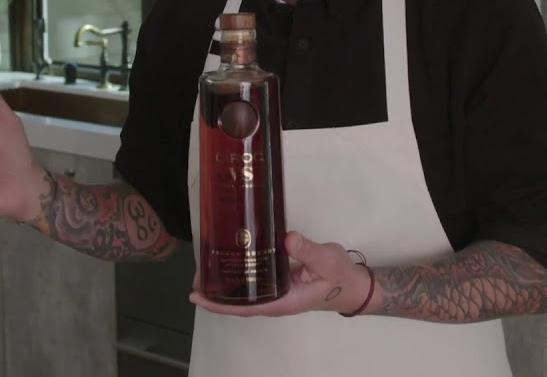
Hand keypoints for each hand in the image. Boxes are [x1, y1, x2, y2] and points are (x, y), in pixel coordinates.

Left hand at [189, 232, 372, 316]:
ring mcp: (277, 291)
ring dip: (225, 283)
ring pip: (245, 291)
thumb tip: (287, 239)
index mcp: (283, 301)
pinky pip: (255, 280)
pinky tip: (230, 258)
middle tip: (194, 276)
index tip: (197, 296)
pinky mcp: (279, 280)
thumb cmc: (339, 276)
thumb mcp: (326, 261)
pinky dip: (240, 272)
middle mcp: (276, 299)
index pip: (246, 307)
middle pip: (239, 301)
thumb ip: (308, 251)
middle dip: (216, 292)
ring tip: (204, 267)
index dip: (220, 304)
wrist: (352, 282)